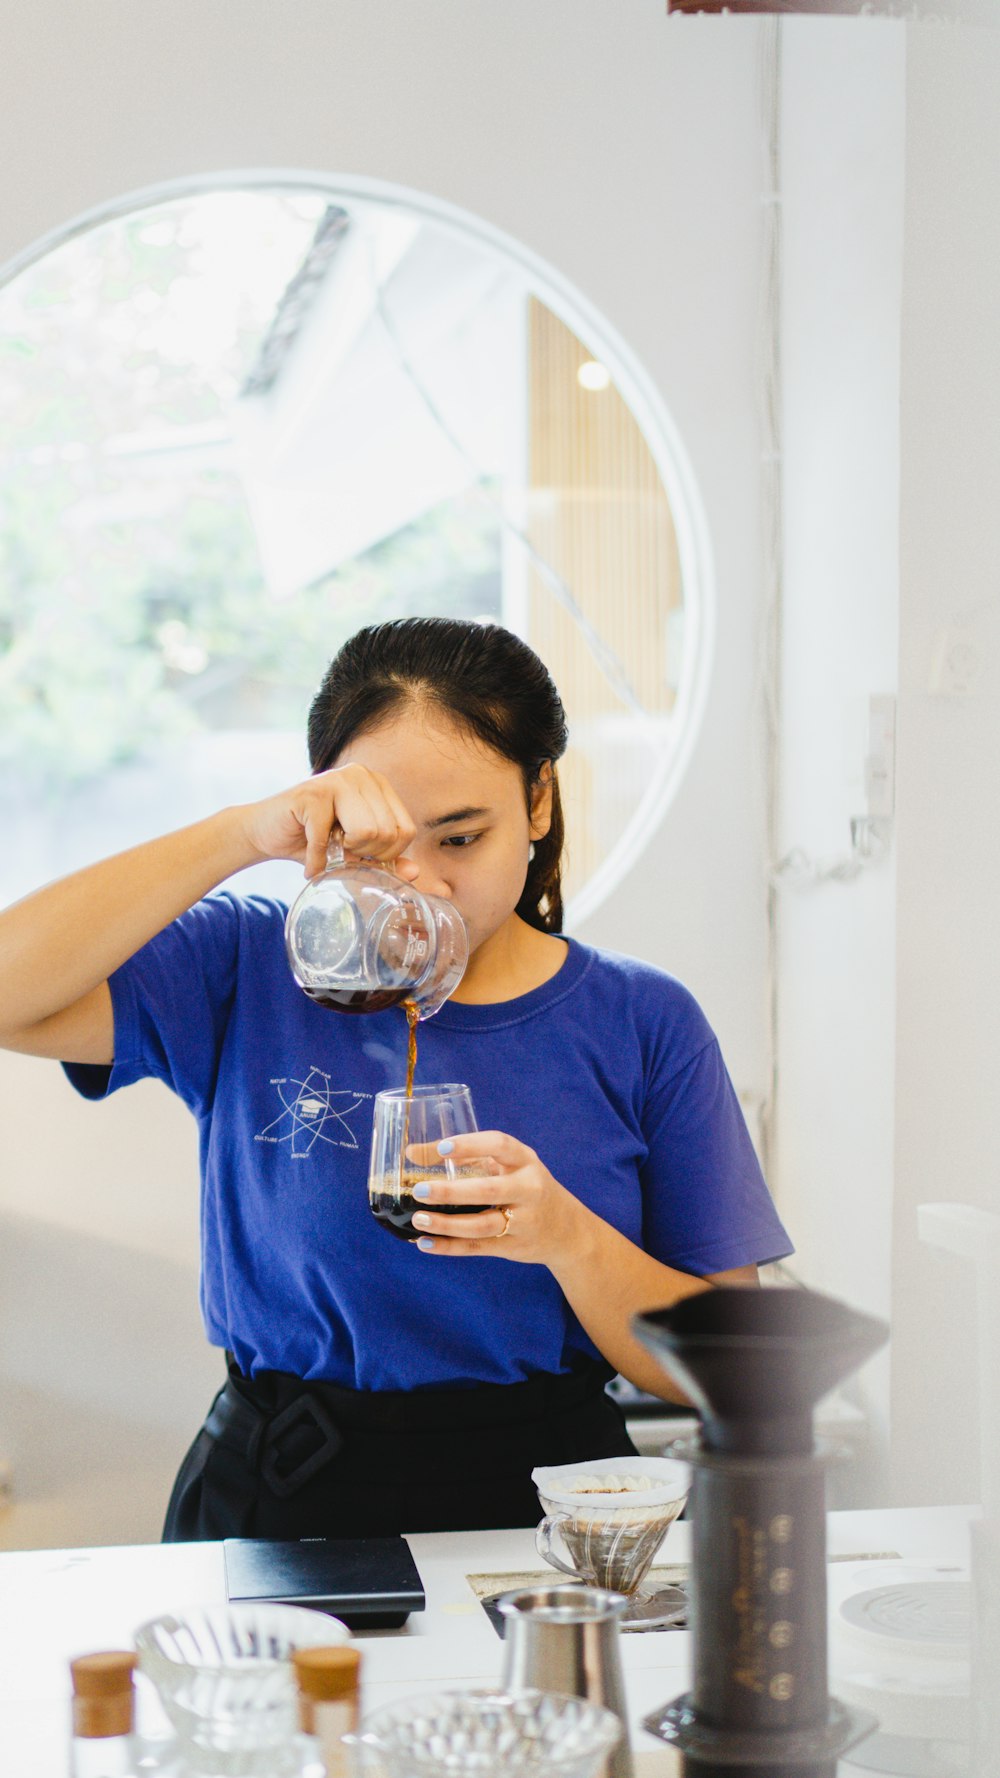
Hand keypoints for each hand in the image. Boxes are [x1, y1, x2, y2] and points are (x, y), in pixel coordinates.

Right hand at [239, 765, 418, 879]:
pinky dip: (317, 861)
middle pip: (387, 833)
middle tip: (339, 852)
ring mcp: (336, 779)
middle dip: (363, 855)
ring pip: (367, 832)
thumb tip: (415, 873)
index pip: (406, 830)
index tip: (359, 854)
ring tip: (327, 849)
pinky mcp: (312, 793)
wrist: (264, 832)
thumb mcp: (354, 853)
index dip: (386, 855)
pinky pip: (329, 839)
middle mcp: (361, 774)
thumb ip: (385, 860)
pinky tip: (309, 861)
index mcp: (377, 784)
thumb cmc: (313, 841)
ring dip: (343, 854)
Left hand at [406, 1130, 585, 1265]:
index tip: (443, 1148)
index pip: (499, 1146)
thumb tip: (411, 1152)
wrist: (565, 1229)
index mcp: (524, 1161)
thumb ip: (463, 1158)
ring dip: (447, 1224)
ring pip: (482, 1225)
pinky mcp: (513, 1246)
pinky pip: (478, 1248)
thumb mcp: (504, 1166)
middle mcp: (528, 1189)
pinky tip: (426, 1243)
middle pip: (488, 1190)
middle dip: (451, 1191)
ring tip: (418, 1218)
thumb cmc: (523, 1186)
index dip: (471, 1145)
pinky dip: (450, 1247)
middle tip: (420, 1190)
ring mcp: (523, 1221)